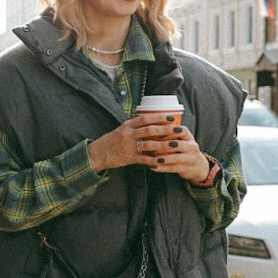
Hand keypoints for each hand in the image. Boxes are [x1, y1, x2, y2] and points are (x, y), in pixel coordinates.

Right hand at [88, 114, 210, 183]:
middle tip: (179, 130)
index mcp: (127, 125)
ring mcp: (128, 146)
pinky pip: (144, 158)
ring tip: (176, 145)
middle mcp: (128, 134)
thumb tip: (152, 121)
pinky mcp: (128, 157)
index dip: (159, 117)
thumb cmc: (112, 141)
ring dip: (164, 145)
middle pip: (150, 130)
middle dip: (166, 129)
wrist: (97, 154)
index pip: (145, 118)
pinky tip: (164, 160)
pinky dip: (154, 160)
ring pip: (149, 144)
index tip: (172, 117)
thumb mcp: (122, 129)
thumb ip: (135, 126)